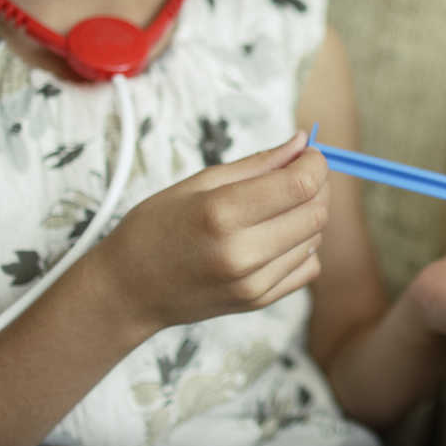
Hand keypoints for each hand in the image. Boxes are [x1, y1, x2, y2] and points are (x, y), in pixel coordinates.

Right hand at [88, 132, 330, 331]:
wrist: (129, 290)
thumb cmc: (155, 228)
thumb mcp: (198, 182)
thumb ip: (258, 163)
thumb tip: (302, 143)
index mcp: (222, 214)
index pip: (300, 185)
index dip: (314, 164)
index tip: (307, 155)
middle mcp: (242, 253)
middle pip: (315, 213)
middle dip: (316, 186)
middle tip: (296, 175)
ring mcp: (252, 283)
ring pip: (315, 239)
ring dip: (307, 216)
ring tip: (275, 207)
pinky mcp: (258, 302)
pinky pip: (307, 267)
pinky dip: (302, 247)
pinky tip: (274, 237)